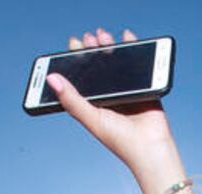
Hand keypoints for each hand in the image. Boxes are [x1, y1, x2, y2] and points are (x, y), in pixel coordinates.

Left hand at [47, 28, 178, 185]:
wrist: (151, 148)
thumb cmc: (120, 139)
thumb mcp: (91, 118)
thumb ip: (71, 99)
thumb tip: (51, 79)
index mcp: (93, 104)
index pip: (81, 78)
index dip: (75, 60)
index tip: (73, 44)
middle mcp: (108, 97)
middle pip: (98, 68)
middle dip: (93, 51)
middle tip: (89, 38)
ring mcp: (126, 92)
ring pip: (116, 64)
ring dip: (110, 48)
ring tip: (104, 37)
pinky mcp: (143, 89)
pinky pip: (137, 66)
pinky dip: (132, 50)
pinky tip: (127, 37)